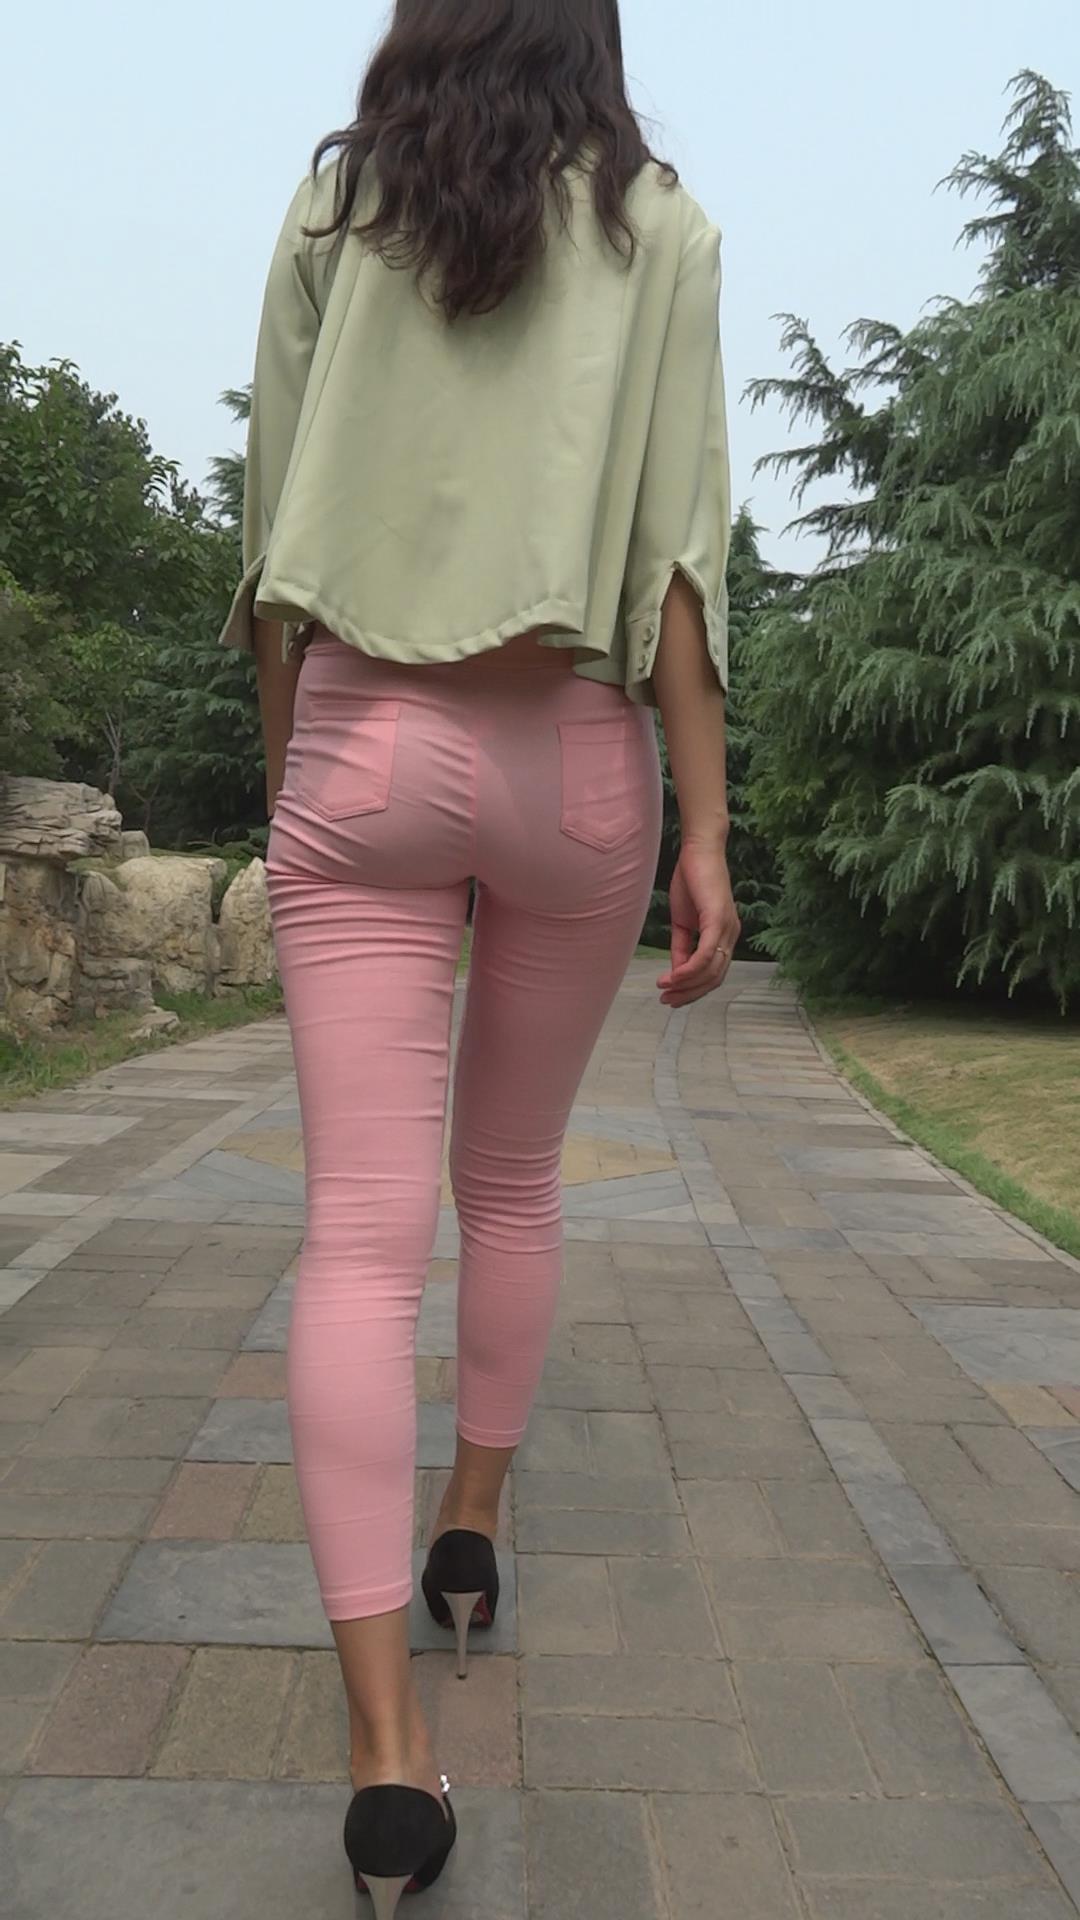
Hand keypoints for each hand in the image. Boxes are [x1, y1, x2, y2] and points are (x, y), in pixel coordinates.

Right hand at [657, 837, 740, 1006]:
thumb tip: (676, 971)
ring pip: (711, 971)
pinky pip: (706, 953)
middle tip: (667, 1002)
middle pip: (714, 979)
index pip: (713, 974)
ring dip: (687, 985)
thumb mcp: (682, 921)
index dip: (692, 990)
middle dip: (689, 994)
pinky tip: (673, 976)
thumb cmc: (691, 881)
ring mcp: (727, 928)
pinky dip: (689, 969)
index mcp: (724, 936)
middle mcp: (730, 936)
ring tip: (665, 989)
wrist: (699, 850)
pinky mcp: (718, 919)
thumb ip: (681, 946)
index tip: (670, 997)